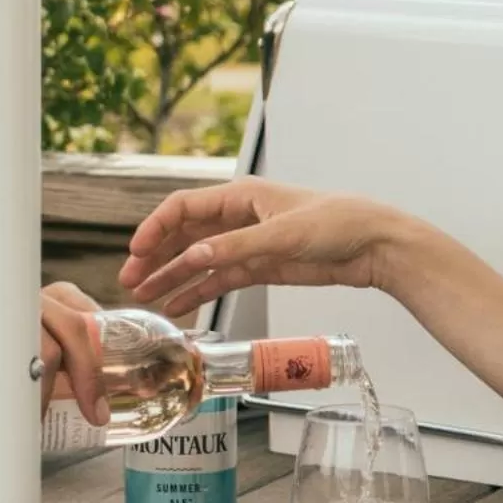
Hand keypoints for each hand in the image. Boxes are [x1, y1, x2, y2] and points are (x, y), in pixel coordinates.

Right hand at [118, 180, 406, 318]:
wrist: (373, 245)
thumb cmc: (337, 222)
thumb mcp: (284, 235)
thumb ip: (237, 247)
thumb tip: (195, 255)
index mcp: (241, 196)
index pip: (184, 207)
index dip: (155, 228)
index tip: (135, 252)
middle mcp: (239, 217)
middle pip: (185, 235)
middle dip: (156, 257)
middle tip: (129, 283)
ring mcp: (248, 244)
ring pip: (199, 261)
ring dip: (172, 278)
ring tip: (145, 300)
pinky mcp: (261, 267)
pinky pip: (220, 279)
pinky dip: (198, 292)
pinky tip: (178, 307)